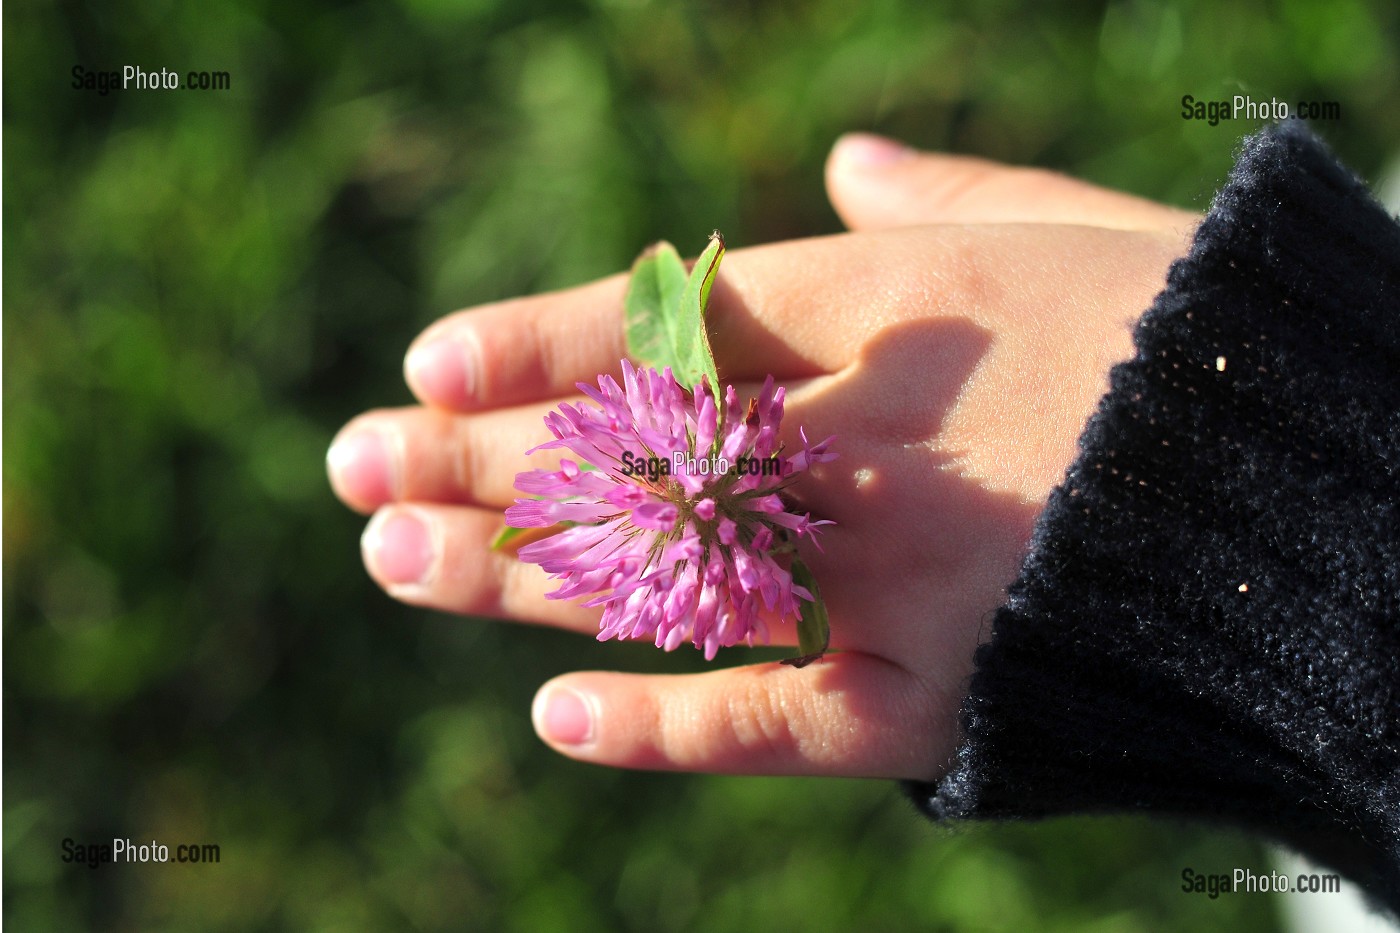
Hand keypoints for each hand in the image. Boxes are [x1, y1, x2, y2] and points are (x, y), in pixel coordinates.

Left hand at [327, 133, 1197, 781]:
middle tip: (353, 477)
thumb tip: (848, 157)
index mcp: (904, 313)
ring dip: (519, 574)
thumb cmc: (1207, 347)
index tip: (423, 367)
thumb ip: (949, 199)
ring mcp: (898, 582)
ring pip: (669, 577)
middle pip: (638, 453)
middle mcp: (875, 444)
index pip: (677, 322)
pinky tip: (556, 718)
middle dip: (483, 464)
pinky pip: (779, 725)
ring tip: (394, 562)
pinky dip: (669, 727)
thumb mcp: (1083, 232)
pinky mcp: (942, 703)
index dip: (542, 342)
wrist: (1342, 506)